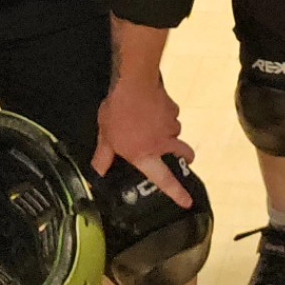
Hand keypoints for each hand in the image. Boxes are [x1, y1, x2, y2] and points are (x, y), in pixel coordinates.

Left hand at [92, 76, 193, 207]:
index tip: (188, 202)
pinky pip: (171, 115)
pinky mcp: (173, 108)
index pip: (164, 180)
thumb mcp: (105, 137)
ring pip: (174, 131)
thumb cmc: (118, 113)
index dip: (177, 193)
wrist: (134, 83)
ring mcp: (170, 124)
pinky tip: (152, 107)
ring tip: (152, 123)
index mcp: (146, 155)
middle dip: (186, 157)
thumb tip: (96, 175)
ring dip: (167, 131)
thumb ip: (103, 158)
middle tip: (182, 157)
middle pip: (183, 154)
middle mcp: (163, 143)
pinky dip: (164, 115)